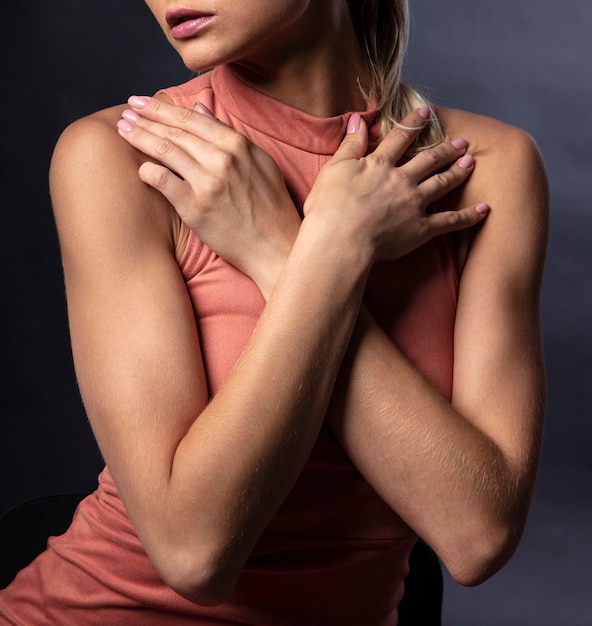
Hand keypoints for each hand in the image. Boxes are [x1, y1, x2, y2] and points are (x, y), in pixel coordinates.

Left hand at [117, 96, 300, 296]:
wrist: (276, 246)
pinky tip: (140, 168)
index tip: (141, 102)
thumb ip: (230, 135)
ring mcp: (208, 183)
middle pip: (174, 131)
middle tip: (125, 112)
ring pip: (164, 150)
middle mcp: (221, 159)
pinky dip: (148, 171)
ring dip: (139, 137)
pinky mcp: (196, 208)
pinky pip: (162, 181)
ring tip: (123, 131)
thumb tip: (201, 108)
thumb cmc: (270, 207)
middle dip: (145, 118)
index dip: (161, 107)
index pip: (190, 118)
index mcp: (237, 145)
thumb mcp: (260, 162)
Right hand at [303, 108, 488, 262]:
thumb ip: (349, 145)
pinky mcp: (421, 229)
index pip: (400, 138)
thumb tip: (356, 119)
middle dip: (445, 148)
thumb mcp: (334, 169)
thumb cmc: (329, 209)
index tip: (427, 112)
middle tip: (461, 141)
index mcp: (379, 165)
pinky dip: (469, 216)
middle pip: (429, 159)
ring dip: (458, 172)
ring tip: (470, 163)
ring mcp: (414, 204)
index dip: (413, 123)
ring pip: (442, 183)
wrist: (340, 241)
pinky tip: (485, 209)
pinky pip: (450, 221)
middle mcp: (402, 180)